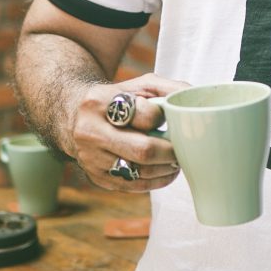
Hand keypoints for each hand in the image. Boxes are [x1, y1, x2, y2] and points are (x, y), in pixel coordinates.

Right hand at [70, 73, 188, 192]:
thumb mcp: (139, 85)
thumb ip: (168, 88)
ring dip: (164, 169)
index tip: (170, 118)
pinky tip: (166, 172)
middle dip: (169, 152)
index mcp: (100, 102)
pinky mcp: (95, 177)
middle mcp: (90, 131)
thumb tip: (197, 99)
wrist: (73, 114)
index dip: (161, 118)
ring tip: (177, 160)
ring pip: (137, 172)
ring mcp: (90, 158)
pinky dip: (154, 182)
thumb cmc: (117, 98)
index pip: (142, 114)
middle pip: (142, 150)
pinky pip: (130, 186)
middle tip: (184, 148)